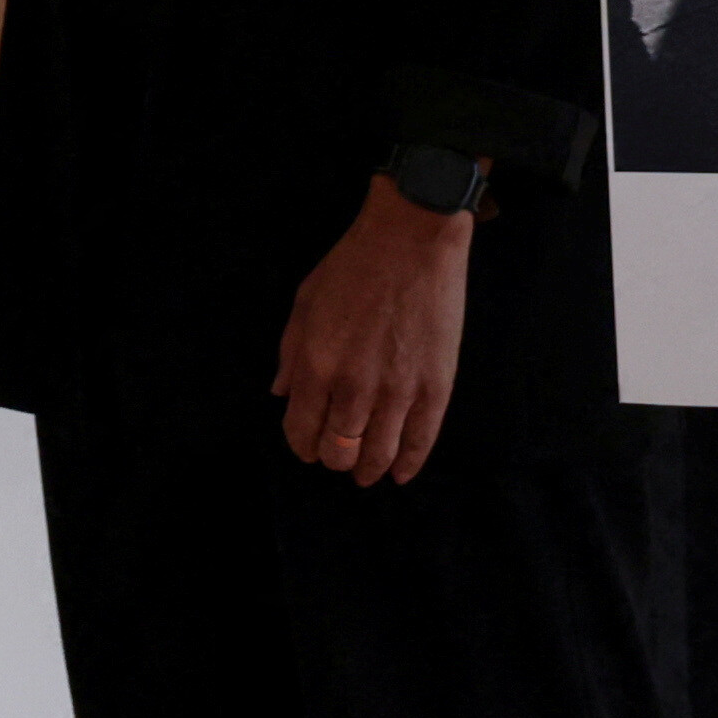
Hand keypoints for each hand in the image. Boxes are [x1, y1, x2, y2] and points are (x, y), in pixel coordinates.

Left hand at [274, 180, 474, 486]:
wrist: (412, 243)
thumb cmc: (353, 267)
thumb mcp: (305, 303)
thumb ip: (291, 353)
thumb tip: (281, 394)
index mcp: (318, 364)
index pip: (302, 427)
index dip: (301, 444)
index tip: (305, 447)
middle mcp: (355, 386)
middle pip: (340, 448)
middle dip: (333, 458)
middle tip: (334, 456)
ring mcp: (399, 390)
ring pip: (379, 453)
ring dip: (367, 468)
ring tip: (363, 473)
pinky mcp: (436, 388)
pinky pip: (421, 440)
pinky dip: (409, 463)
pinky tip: (399, 474)